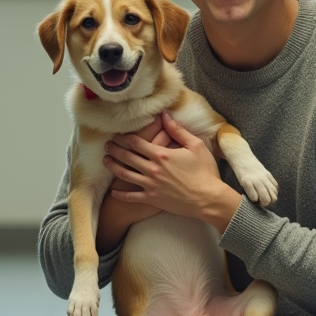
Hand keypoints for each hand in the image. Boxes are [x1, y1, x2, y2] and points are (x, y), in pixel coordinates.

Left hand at [104, 111, 241, 232]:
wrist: (209, 199)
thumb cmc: (205, 172)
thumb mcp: (195, 146)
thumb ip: (178, 130)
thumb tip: (165, 115)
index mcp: (161, 155)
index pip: (136, 142)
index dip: (124, 137)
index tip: (117, 134)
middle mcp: (152, 169)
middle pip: (127, 157)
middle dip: (115, 149)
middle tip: (107, 145)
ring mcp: (150, 185)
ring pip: (125, 175)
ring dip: (113, 167)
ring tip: (105, 161)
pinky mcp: (152, 200)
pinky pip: (131, 197)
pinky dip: (120, 194)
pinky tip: (113, 192)